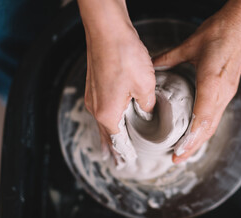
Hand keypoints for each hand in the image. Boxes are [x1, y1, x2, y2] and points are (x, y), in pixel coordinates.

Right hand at [78, 0, 155, 161]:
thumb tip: (148, 111)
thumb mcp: (145, 85)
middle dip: (113, 149)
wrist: (106, 30)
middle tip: (116, 162)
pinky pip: (100, 109)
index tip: (126, 163)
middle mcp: (96, 108)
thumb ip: (148, 105)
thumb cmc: (124, 57)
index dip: (124, 153)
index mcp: (108, 113)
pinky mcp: (93, 85)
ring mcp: (92, 96)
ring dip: (108, 135)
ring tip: (111, 146)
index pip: (117, 141)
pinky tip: (110, 118)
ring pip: (101, 122)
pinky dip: (106, 120)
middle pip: (106, 135)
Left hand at [153, 0, 240, 162]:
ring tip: (183, 151)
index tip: (178, 153)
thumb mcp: (190, 44)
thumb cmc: (220, 31)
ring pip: (213, 124)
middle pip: (208, 128)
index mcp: (212, 82)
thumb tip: (152, 67)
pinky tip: (195, 133)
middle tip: (176, 159)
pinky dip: (204, 128)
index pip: (202, 119)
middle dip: (193, 146)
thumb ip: (168, 58)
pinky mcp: (228, 90)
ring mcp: (227, 93)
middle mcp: (222, 92)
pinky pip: (215, 115)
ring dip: (199, 140)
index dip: (190, 139)